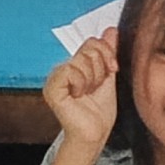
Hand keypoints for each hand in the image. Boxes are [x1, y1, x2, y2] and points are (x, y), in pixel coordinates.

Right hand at [43, 29, 120, 146]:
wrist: (94, 134)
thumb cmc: (99, 112)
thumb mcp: (108, 76)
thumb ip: (108, 53)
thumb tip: (111, 30)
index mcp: (75, 65)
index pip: (93, 42)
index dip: (107, 54)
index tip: (112, 70)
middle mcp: (63, 68)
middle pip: (89, 48)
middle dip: (101, 69)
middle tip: (96, 86)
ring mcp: (56, 77)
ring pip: (81, 60)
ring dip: (93, 78)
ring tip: (88, 93)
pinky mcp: (52, 87)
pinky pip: (70, 70)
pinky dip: (81, 83)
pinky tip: (78, 95)